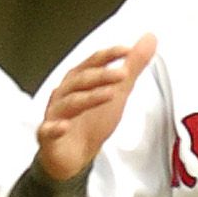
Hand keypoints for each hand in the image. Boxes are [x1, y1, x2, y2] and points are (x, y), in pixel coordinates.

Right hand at [37, 37, 157, 182]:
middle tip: (123, 74)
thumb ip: (133, 66)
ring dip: (89, 98)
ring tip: (109, 95)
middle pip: (81, 80)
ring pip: (70, 102)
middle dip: (102, 76)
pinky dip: (55, 128)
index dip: (108, 55)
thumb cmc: (91, 122)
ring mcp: (55, 114)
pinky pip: (48, 131)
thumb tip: (149, 39)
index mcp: (79, 80)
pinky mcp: (49, 137)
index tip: (126, 50)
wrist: (74, 157)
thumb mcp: (118, 91)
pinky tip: (63, 126)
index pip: (93, 62)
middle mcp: (65, 93)